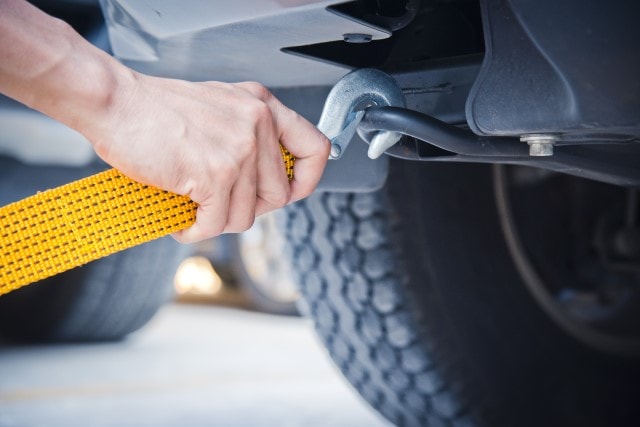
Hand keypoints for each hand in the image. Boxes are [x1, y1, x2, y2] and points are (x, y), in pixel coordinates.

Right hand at [83, 74, 329, 242]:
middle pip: (278, 196)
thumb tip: (262, 177)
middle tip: (221, 205)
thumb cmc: (156, 107)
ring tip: (196, 214)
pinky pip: (216, 224)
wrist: (115, 103)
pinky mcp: (215, 175)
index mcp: (262, 106)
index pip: (315, 149)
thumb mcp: (220, 106)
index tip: (291, 192)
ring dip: (218, 222)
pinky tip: (183, 222)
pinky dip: (196, 231)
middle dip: (248, 209)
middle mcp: (257, 125)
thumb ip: (247, 132)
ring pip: (246, 216)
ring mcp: (239, 151)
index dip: (307, 179)